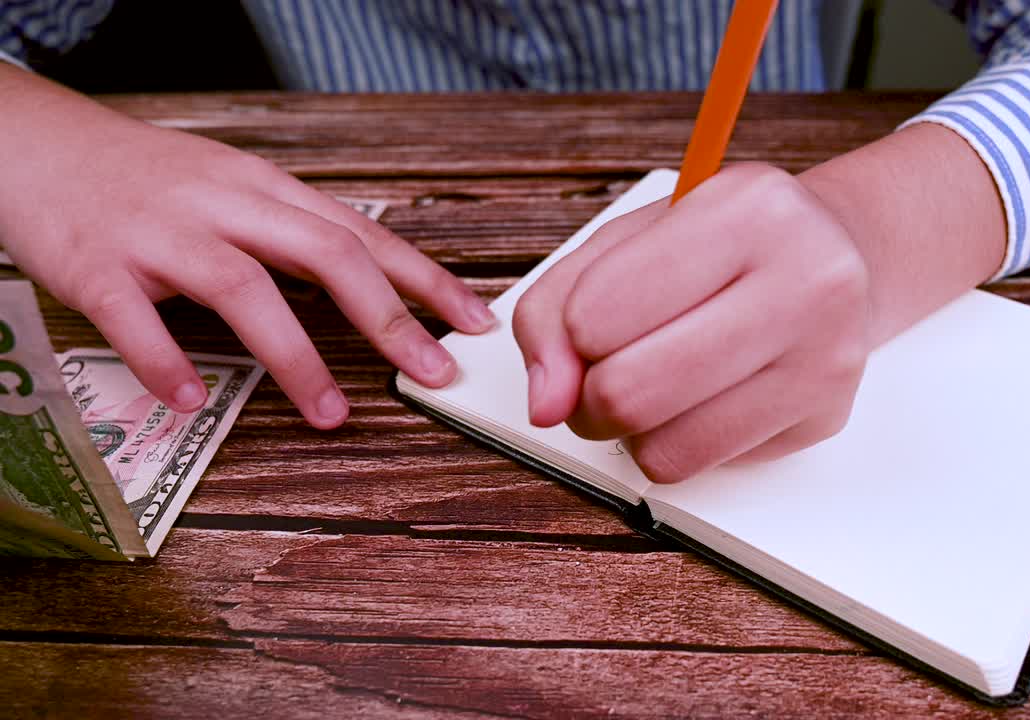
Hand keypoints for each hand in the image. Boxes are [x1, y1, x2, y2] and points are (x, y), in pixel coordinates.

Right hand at [0, 66, 493, 428]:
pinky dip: (165, 361)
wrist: (38, 145)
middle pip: (324, 253)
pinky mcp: (96, 266)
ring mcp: (160, 234)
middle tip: (433, 374)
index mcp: (264, 190)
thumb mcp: (234, 186)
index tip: (475, 323)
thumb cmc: (150, 179)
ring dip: (295, 356)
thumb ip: (294, 231)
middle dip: (388, 317)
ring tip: (332, 413)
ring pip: (242, 288)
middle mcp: (223, 205)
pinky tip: (192, 401)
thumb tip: (373, 285)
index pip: (362, 233)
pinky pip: (135, 319)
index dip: (425, 279)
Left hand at [513, 163, 870, 482]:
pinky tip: (691, 405)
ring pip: (662, 447)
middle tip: (596, 382)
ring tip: (645, 391)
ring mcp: (824, 354)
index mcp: (747, 210)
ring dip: (627, 432)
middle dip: (587, 401)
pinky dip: (670, 448)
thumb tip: (546, 404)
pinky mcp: (825, 415)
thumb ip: (556, 309)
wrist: (837, 253)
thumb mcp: (628, 241)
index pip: (598, 312)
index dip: (568, 337)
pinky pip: (699, 466)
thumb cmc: (719, 245)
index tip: (584, 329)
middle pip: (629, 392)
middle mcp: (804, 277)